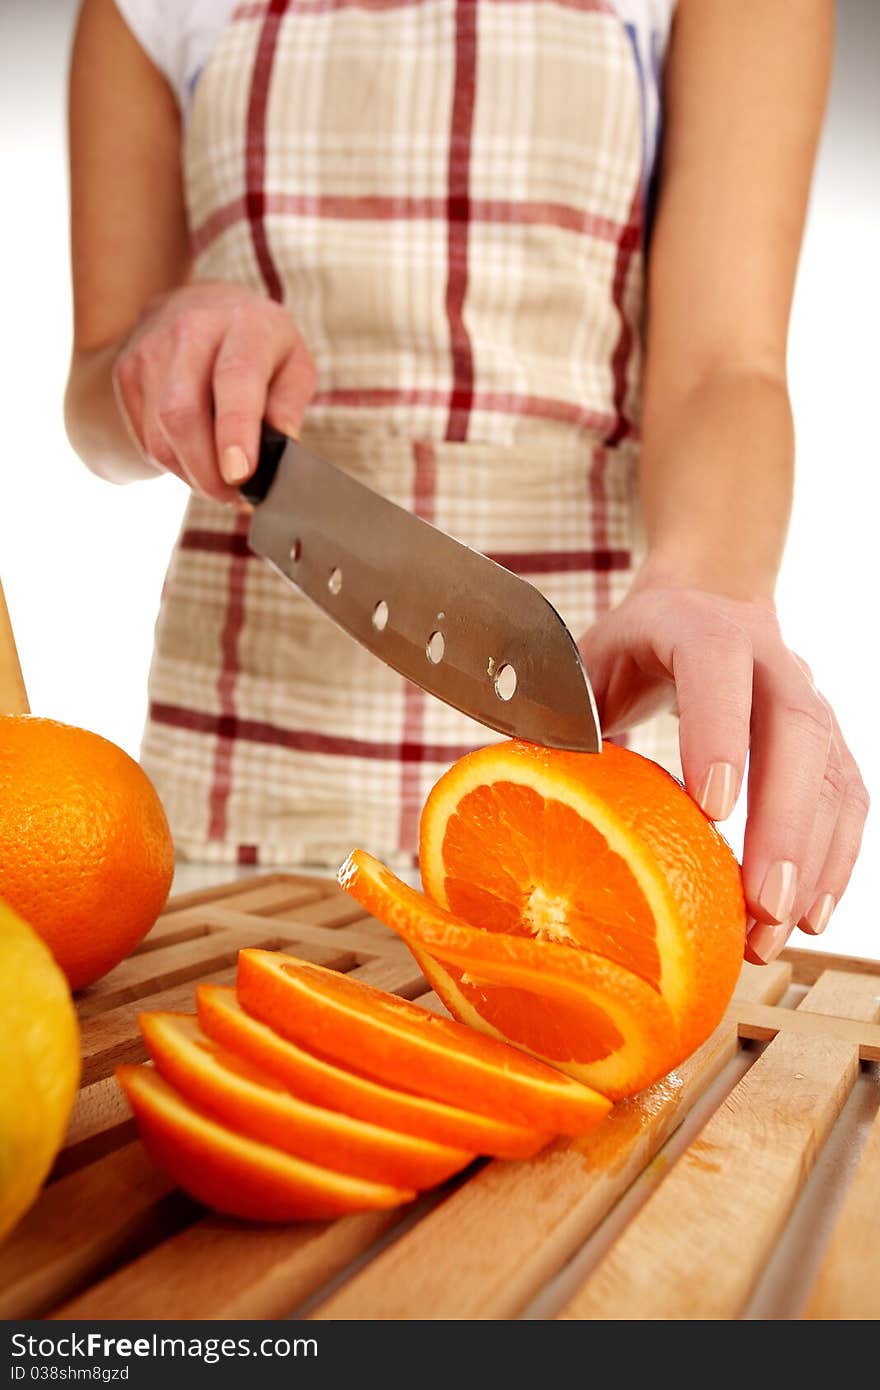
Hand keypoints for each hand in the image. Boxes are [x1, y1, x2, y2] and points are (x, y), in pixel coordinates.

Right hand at [111, 281, 316, 501]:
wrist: (201, 307)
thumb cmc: (261, 348)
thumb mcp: (294, 365)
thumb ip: (289, 406)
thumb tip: (278, 449)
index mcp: (246, 323)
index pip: (234, 378)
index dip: (235, 431)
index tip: (240, 475)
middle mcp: (191, 329)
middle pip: (183, 414)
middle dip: (207, 472)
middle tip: (233, 497)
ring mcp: (150, 350)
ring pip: (160, 436)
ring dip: (191, 475)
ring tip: (218, 482)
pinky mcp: (126, 373)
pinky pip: (146, 439)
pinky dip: (173, 464)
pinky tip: (196, 459)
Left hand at [579, 582, 868, 961]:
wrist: (709, 601)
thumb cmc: (633, 647)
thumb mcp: (584, 660)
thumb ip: (556, 709)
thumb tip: (514, 776)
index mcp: (699, 629)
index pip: (717, 669)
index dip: (719, 733)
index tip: (712, 811)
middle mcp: (769, 659)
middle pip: (797, 732)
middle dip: (783, 823)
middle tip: (759, 901)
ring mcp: (808, 700)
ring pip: (831, 774)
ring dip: (811, 858)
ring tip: (775, 931)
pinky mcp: (828, 741)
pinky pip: (847, 799)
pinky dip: (834, 860)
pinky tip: (809, 917)